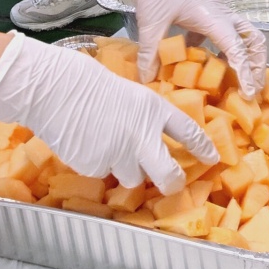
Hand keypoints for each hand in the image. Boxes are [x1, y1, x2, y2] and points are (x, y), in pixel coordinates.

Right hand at [0, 33, 214, 194]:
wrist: (55, 89)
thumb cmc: (89, 84)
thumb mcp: (130, 94)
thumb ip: (145, 120)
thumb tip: (151, 141)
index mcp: (154, 110)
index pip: (189, 132)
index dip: (203, 147)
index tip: (212, 158)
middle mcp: (142, 136)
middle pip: (168, 176)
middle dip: (173, 184)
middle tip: (173, 183)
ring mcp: (119, 155)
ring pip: (132, 178)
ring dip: (127, 169)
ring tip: (109, 145)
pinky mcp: (96, 167)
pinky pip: (104, 173)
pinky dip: (99, 164)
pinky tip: (87, 144)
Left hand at [111, 0, 268, 95]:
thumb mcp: (150, 21)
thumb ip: (150, 52)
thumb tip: (148, 80)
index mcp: (214, 18)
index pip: (238, 50)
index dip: (245, 73)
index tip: (249, 95)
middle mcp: (222, 15)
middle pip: (254, 40)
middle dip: (257, 65)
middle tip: (253, 88)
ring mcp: (216, 11)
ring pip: (242, 35)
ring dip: (244, 57)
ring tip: (237, 80)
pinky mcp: (206, 10)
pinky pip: (222, 33)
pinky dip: (220, 49)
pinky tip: (203, 62)